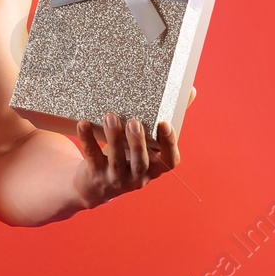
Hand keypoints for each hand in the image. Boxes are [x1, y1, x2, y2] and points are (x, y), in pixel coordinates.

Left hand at [70, 85, 192, 208]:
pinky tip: (83, 124)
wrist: (96, 185)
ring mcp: (116, 178)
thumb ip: (166, 121)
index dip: (169, 143)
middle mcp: (138, 177)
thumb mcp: (148, 143)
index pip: (170, 161)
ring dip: (113, 137)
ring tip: (110, 116)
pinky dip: (87, 140)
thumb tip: (191, 90)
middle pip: (140, 162)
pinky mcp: (95, 175)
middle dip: (138, 142)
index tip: (164, 123)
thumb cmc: (128, 156)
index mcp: (155, 168)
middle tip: (134, 121)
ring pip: (116, 160)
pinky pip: (92, 156)